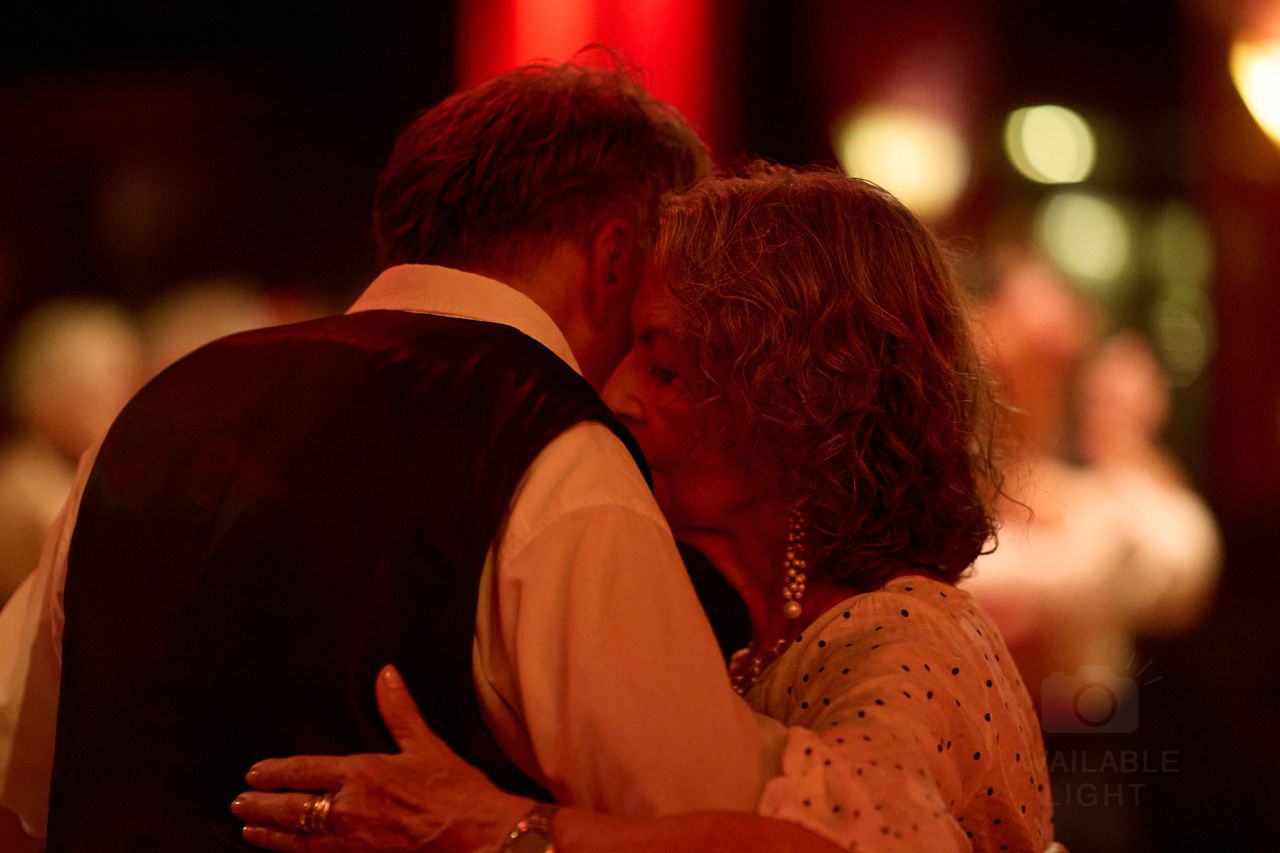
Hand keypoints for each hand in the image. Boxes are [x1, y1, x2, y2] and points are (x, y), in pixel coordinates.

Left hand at [231, 665, 531, 851]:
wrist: (476, 834)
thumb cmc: (454, 790)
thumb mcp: (426, 745)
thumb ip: (399, 711)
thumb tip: (386, 674)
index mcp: (362, 774)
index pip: (304, 772)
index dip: (275, 773)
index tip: (254, 774)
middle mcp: (349, 808)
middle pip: (291, 808)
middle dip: (261, 805)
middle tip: (238, 803)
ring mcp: (352, 840)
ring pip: (297, 838)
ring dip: (269, 834)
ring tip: (249, 829)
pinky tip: (285, 851)